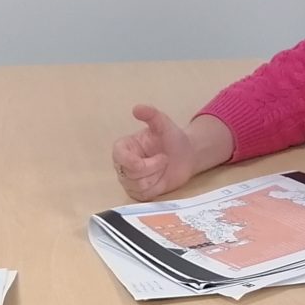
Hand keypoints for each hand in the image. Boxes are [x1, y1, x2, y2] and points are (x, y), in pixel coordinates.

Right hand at [110, 105, 231, 200]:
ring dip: (155, 177)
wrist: (186, 156)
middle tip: (164, 158)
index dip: (130, 161)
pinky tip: (161, 179)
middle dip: (151, 168)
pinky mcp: (139, 192)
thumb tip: (137, 108)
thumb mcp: (164, 124)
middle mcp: (123, 164)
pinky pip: (143, 195)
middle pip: (129, 174)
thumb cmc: (173, 139)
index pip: (118, 156)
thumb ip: (151, 115)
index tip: (144, 161)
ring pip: (137, 186)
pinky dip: (155, 188)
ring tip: (162, 167)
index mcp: (125, 146)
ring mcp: (130, 180)